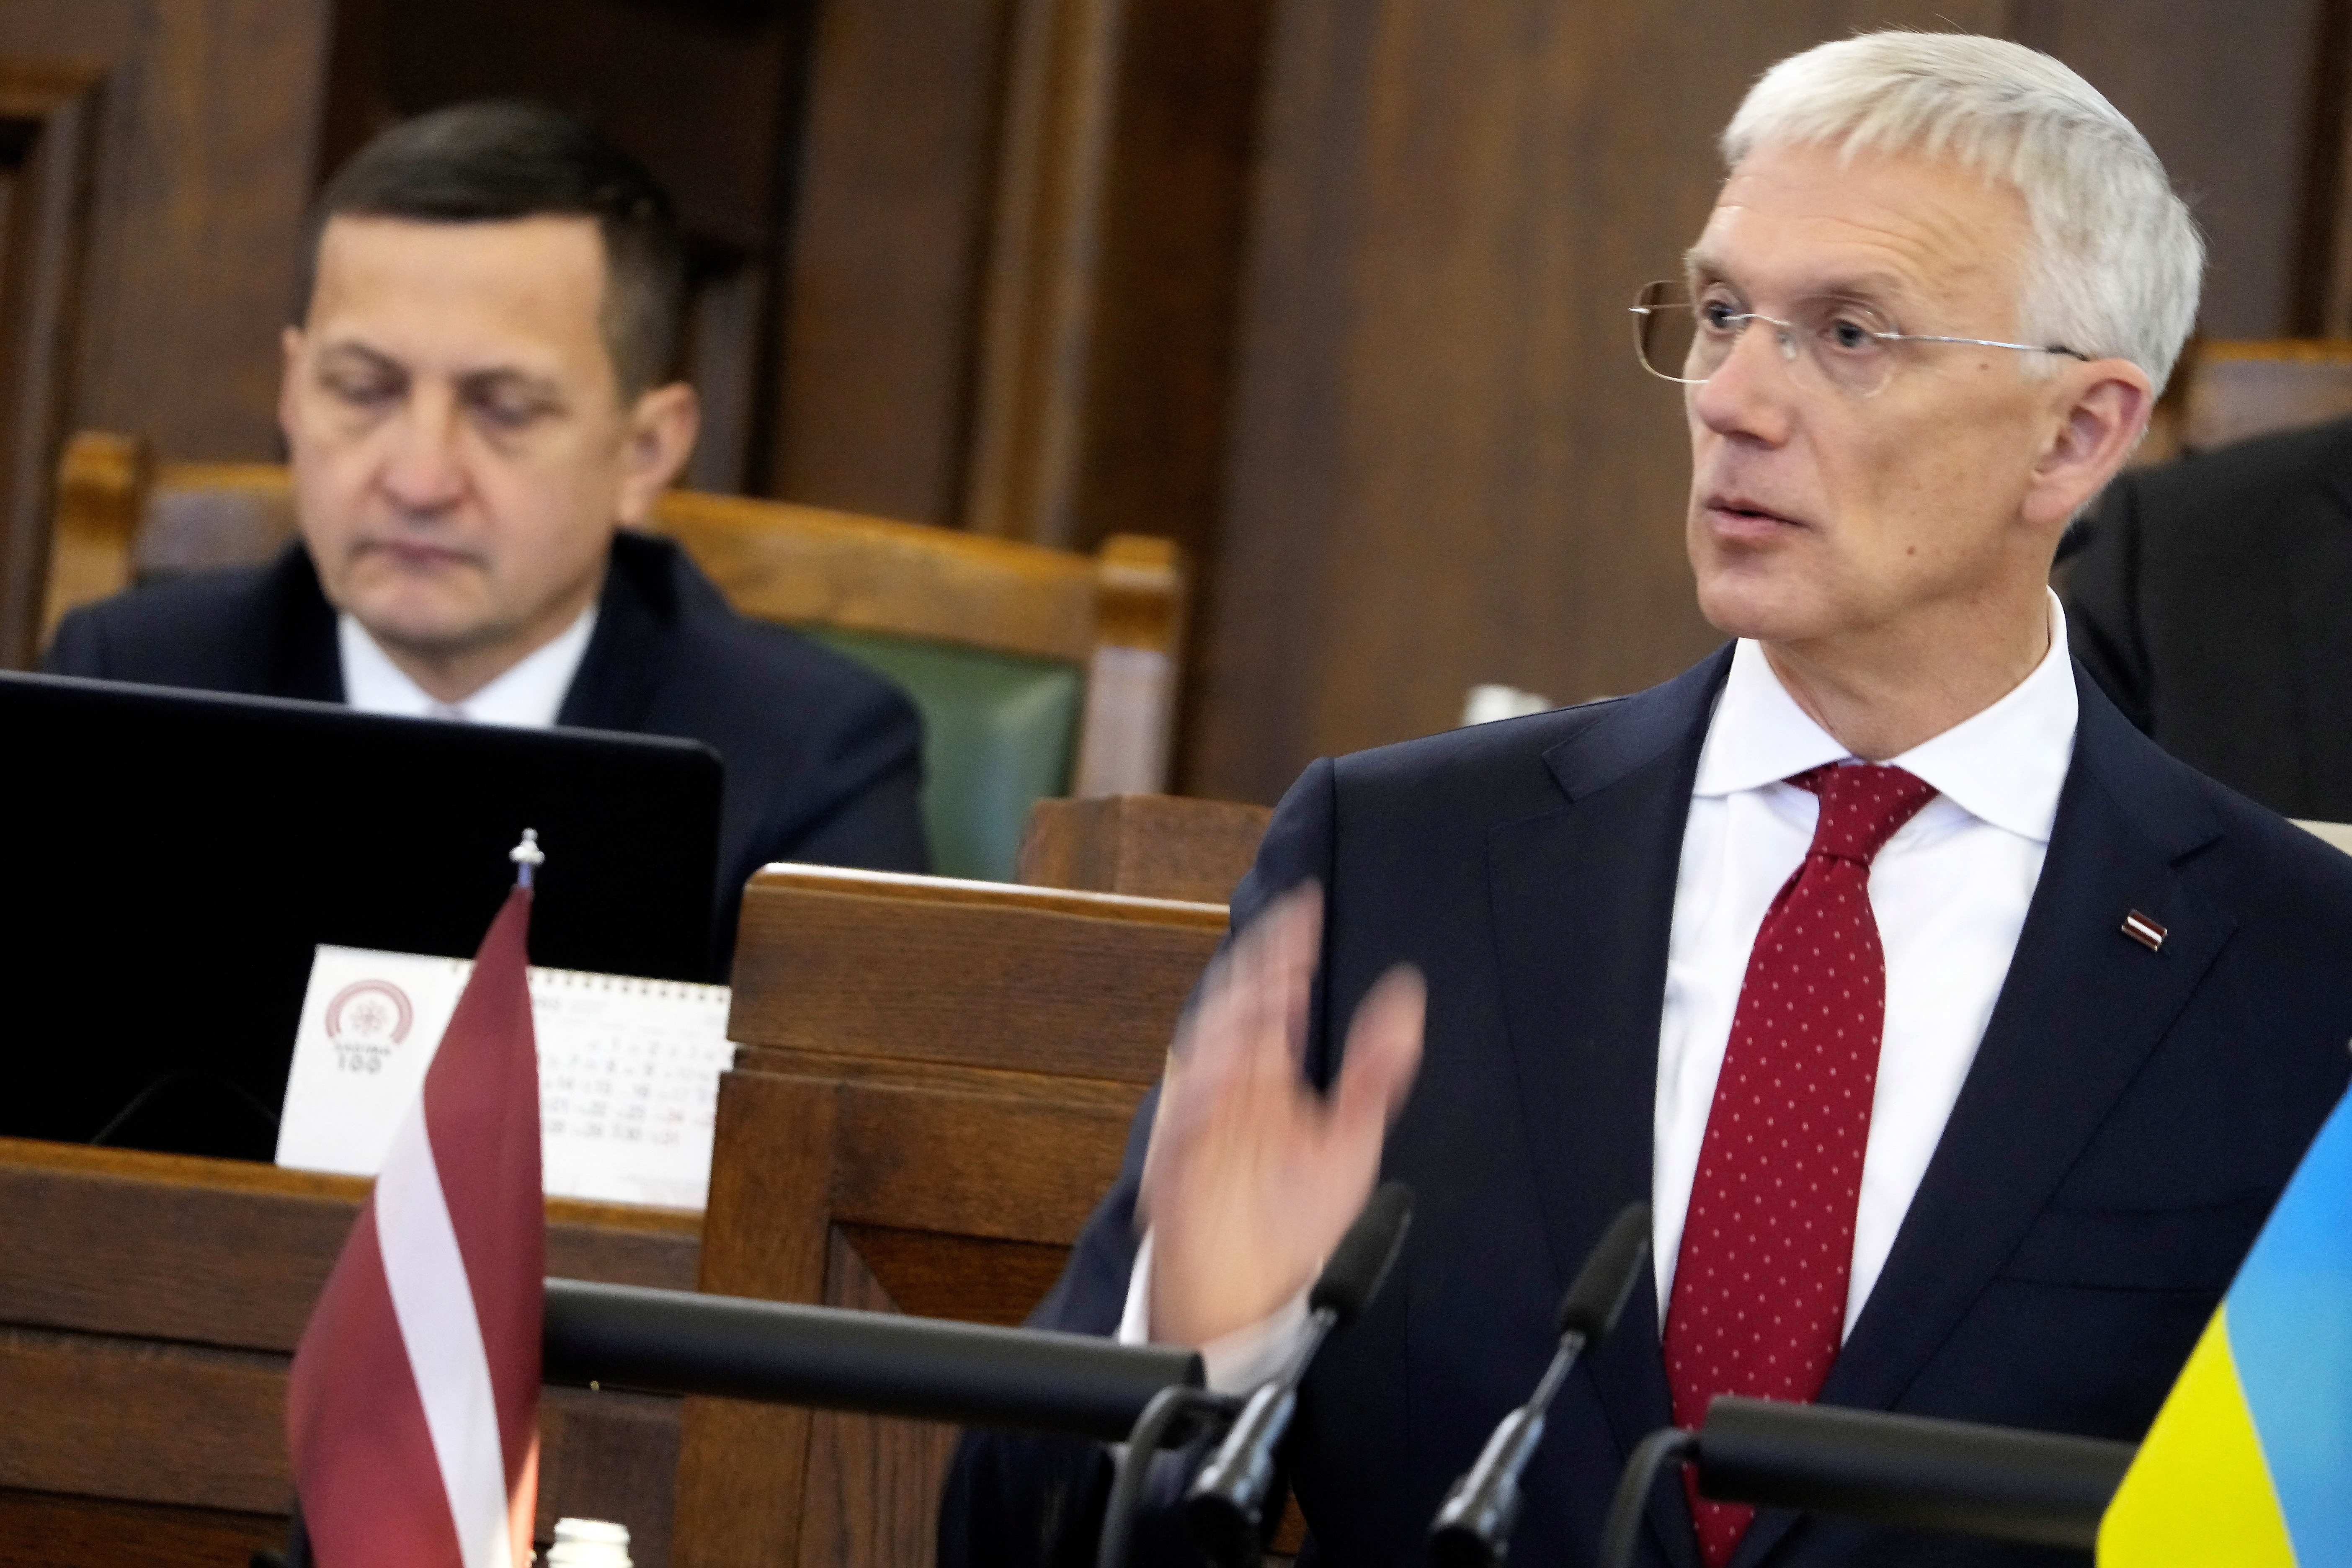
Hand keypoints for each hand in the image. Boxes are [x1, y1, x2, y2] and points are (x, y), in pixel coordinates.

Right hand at [1138, 882, 1423, 1346]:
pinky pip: (1187, 1114)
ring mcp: (1200, 1119)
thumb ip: (1375, 1071)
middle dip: (1258, 967)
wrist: (1248, 1296)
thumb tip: (1406, 1000)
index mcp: (1264, 1074)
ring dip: (1238, 1017)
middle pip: (1235, 1006)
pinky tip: (1236, 1066)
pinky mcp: (1177, 1161)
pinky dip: (1207, 1087)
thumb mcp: (1351, 1140)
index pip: (1274, 994)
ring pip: (1207, 1047)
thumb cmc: (1292, 1221)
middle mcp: (1230, 1086)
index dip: (1286, 949)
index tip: (1308, 908)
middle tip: (1290, 934)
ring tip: (1275, 989)